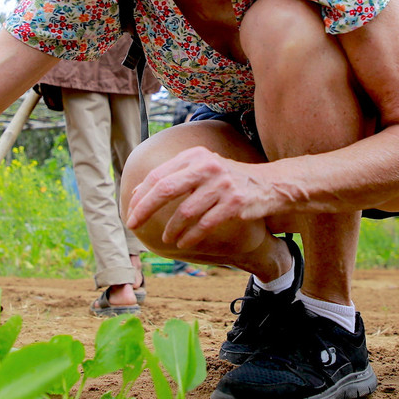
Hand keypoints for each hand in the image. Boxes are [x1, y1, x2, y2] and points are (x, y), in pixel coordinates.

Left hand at [125, 146, 274, 248]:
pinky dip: (190, 236)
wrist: (269, 184)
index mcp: (195, 155)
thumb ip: (174, 176)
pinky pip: (205, 224)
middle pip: (165, 188)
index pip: (159, 175)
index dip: (141, 196)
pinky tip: (183, 242)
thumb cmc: (228, 179)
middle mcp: (207, 166)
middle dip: (144, 209)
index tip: (130, 211)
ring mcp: (221, 185)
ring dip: (171, 228)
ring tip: (166, 238)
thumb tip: (137, 193)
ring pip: (185, 211)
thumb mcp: (202, 168)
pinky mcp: (234, 203)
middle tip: (132, 225)